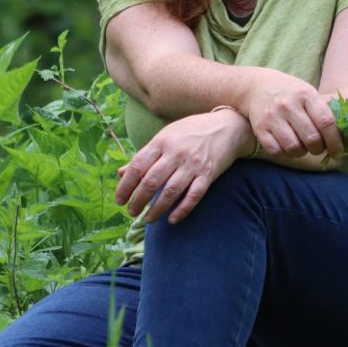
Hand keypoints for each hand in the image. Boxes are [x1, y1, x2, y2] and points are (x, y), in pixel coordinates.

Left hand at [114, 109, 252, 224]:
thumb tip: (120, 173)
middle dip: (138, 201)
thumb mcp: (165, 136)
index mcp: (162, 142)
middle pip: (151, 181)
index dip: (125, 185)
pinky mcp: (208, 174)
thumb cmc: (191, 132)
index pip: (137, 166)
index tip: (119, 200)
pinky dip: (182, 210)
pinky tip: (172, 220)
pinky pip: (193, 196)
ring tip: (149, 219)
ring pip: (170, 192)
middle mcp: (176, 153)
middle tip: (131, 212)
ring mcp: (193, 164)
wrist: (228, 126)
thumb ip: (144, 156)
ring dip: (156, 209)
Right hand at [243, 73, 343, 159]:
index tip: (338, 152)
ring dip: (302, 153)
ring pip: (294, 147)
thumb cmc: (290, 93)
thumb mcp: (308, 93)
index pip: (326, 122)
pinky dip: (285, 153)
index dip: (335, 141)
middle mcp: (288, 104)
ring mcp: (272, 116)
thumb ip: (323, 112)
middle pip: (312, 138)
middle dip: (319, 149)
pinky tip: (287, 146)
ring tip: (302, 147)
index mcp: (306, 94)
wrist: (256, 85)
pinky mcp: (260, 127)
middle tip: (318, 148)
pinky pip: (276, 150)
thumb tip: (345, 137)